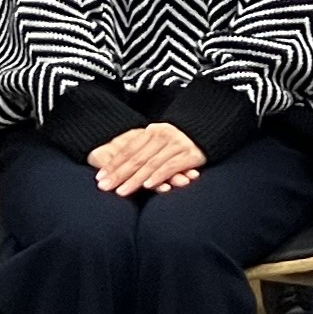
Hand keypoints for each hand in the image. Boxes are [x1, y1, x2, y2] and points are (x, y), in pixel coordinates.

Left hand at [91, 123, 207, 197]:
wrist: (213, 123)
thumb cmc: (183, 136)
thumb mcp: (161, 137)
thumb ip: (145, 149)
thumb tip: (122, 168)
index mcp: (152, 131)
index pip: (128, 150)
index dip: (113, 164)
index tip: (99, 178)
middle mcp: (162, 136)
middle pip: (136, 158)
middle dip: (119, 174)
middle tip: (105, 187)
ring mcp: (176, 144)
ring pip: (151, 163)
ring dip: (135, 179)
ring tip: (122, 191)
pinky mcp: (191, 153)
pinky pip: (172, 165)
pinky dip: (159, 175)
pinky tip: (150, 185)